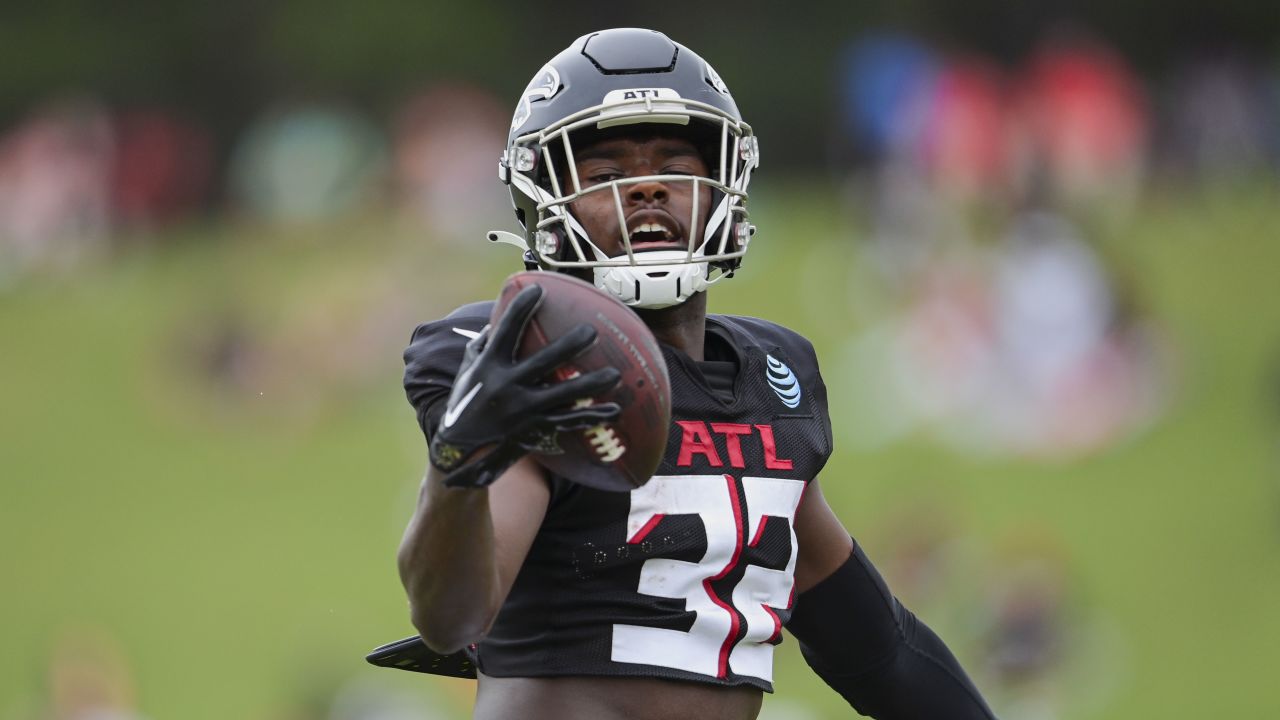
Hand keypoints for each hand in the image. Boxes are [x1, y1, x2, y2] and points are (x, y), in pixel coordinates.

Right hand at [428, 284, 620, 487]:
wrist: (461, 452)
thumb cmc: (466, 403)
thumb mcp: (468, 372)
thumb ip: (482, 345)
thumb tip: (495, 319)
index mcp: (489, 366)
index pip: (506, 331)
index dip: (521, 308)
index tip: (538, 289)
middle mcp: (506, 386)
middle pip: (543, 362)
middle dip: (569, 346)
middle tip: (592, 331)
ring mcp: (522, 410)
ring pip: (563, 395)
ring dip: (590, 385)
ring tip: (614, 374)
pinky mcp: (534, 430)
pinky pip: (568, 422)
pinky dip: (592, 416)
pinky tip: (614, 409)